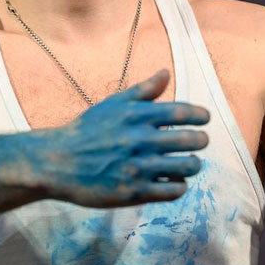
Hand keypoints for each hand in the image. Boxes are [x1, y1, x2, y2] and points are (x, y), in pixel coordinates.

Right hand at [28, 70, 209, 207]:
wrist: (59, 162)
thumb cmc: (88, 130)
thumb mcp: (114, 104)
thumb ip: (144, 91)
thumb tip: (166, 73)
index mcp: (137, 115)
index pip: (183, 112)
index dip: (200, 115)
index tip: (205, 119)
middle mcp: (141, 140)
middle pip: (191, 140)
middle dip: (201, 140)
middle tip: (200, 142)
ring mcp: (139, 167)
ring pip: (187, 167)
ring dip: (194, 164)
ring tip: (189, 162)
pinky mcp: (135, 192)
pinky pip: (173, 190)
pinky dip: (180, 185)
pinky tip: (175, 181)